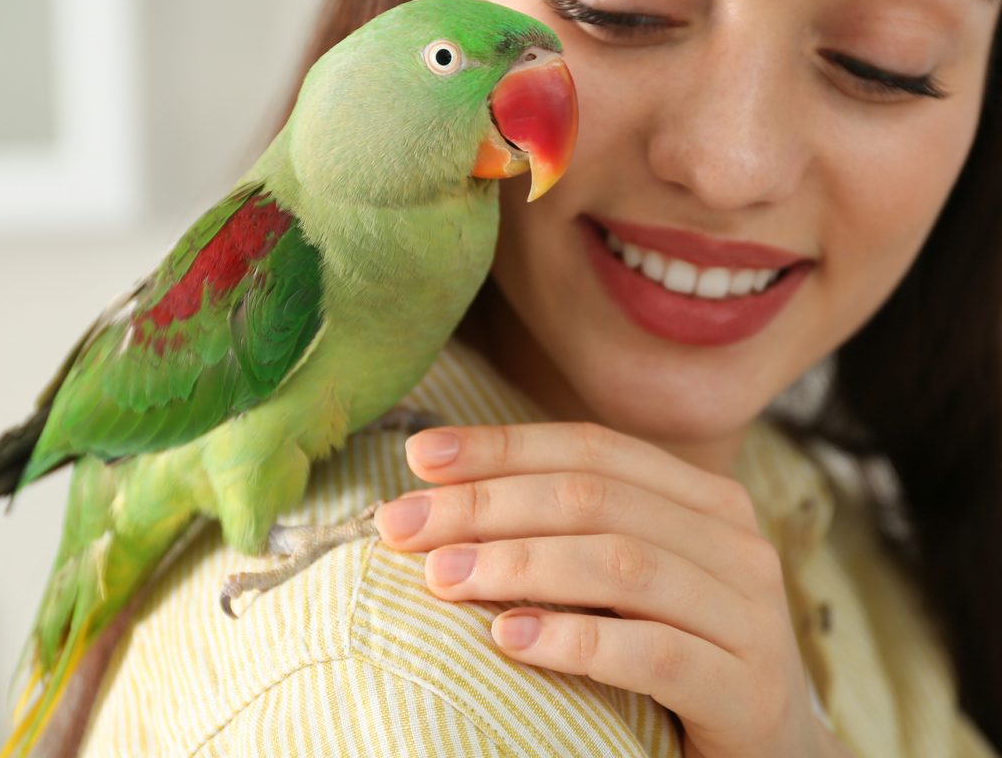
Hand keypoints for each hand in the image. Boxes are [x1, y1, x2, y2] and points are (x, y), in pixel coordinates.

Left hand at [374, 421, 851, 757]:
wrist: (771, 754)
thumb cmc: (677, 650)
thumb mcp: (629, 577)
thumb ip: (567, 529)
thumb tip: (438, 488)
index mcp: (702, 498)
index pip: (590, 449)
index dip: (501, 445)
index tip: (418, 457)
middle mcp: (733, 541)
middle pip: (591, 498)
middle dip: (485, 504)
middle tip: (400, 524)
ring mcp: (750, 613)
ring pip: (619, 563)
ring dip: (517, 564)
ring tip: (440, 577)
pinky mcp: (752, 690)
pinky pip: (654, 651)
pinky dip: (575, 639)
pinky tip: (509, 639)